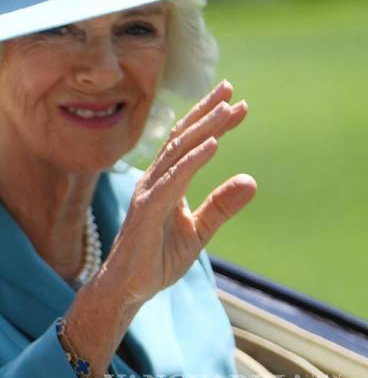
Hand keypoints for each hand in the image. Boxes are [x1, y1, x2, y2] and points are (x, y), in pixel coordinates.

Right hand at [102, 80, 256, 304]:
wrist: (127, 288)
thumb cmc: (155, 258)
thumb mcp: (198, 231)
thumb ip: (221, 206)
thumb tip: (251, 180)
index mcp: (165, 183)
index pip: (189, 144)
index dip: (212, 123)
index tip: (238, 105)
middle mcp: (154, 181)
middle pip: (182, 138)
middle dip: (207, 112)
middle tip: (231, 89)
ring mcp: (149, 193)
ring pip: (178, 153)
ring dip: (204, 129)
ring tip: (227, 110)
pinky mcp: (147, 210)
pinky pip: (173, 180)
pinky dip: (193, 161)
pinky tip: (212, 145)